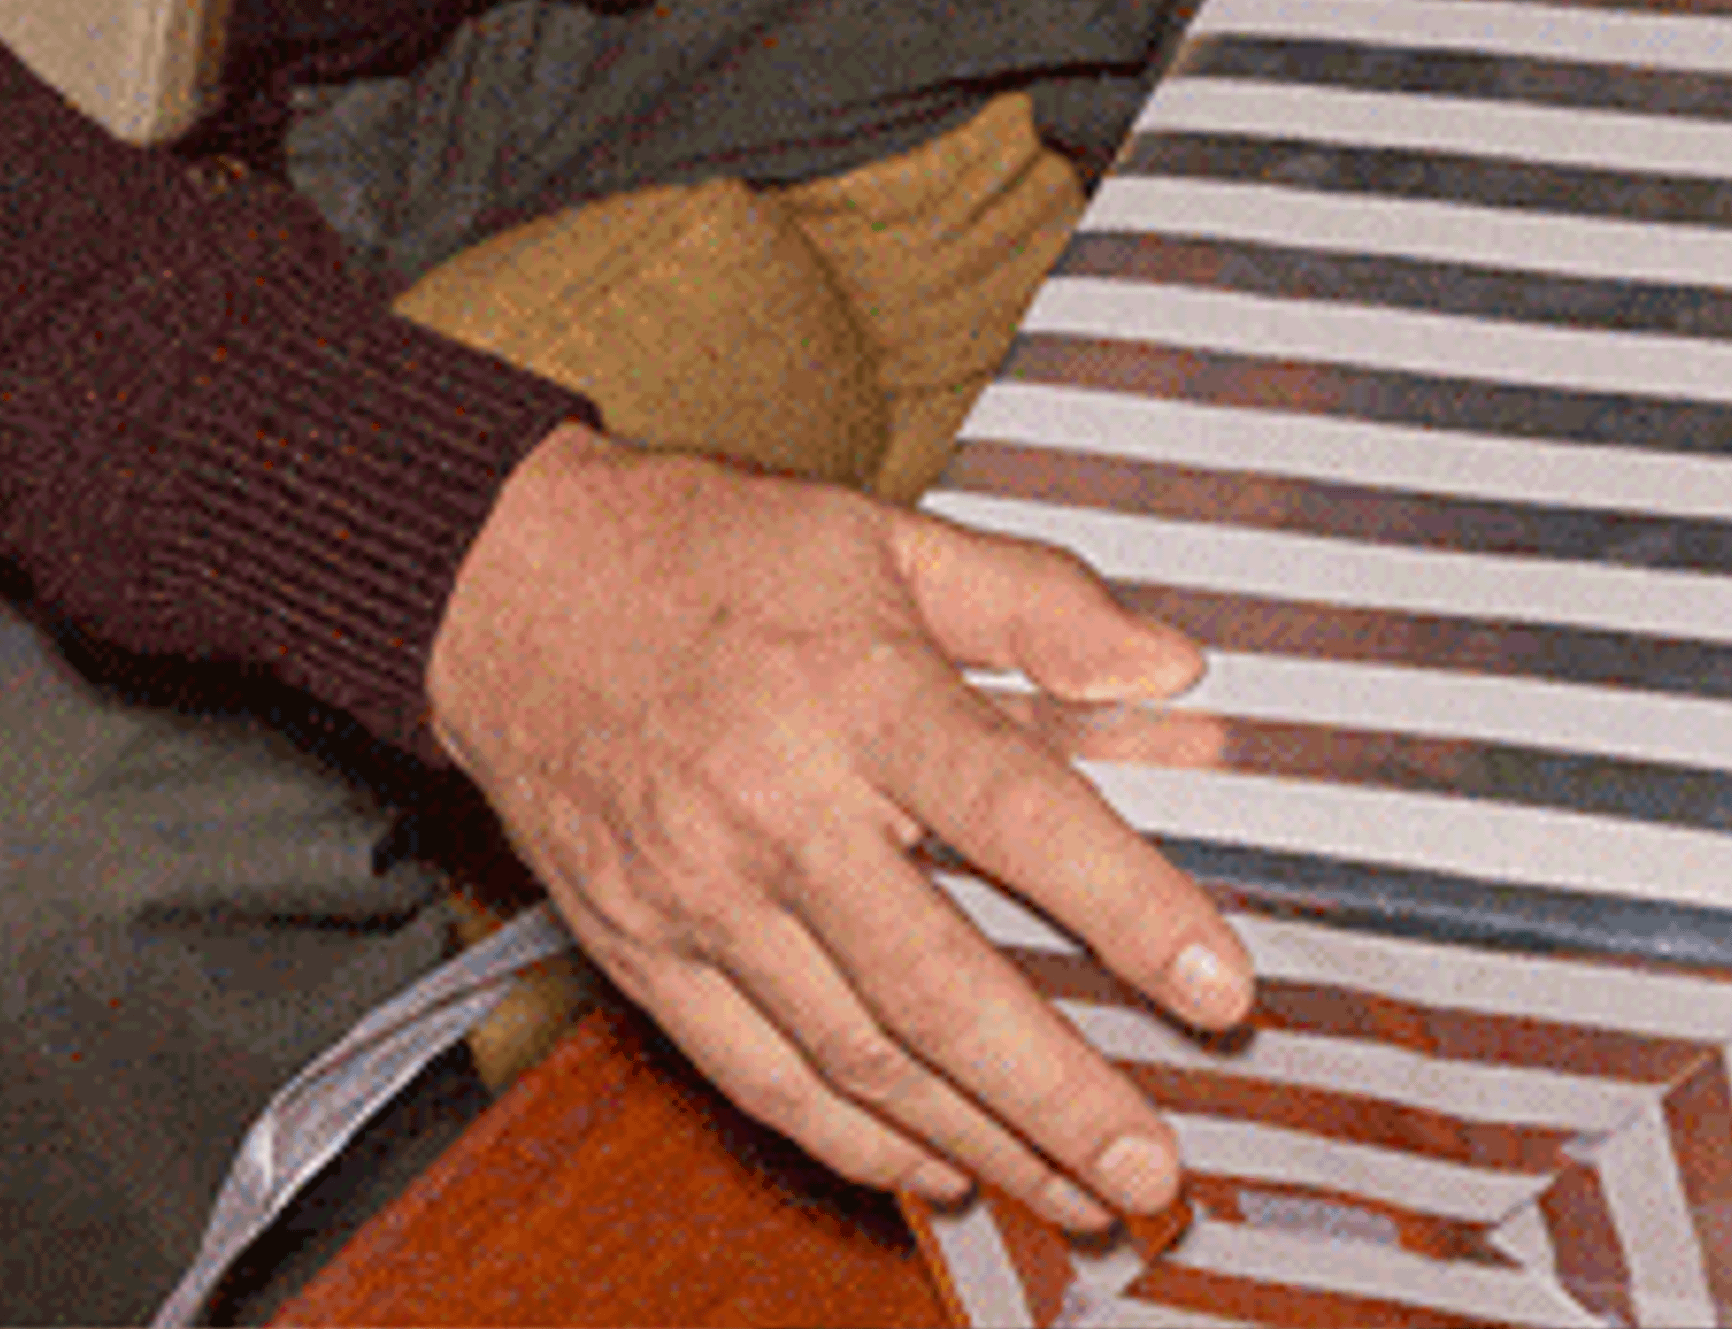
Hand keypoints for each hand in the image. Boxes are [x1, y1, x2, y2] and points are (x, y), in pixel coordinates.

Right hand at [427, 426, 1249, 1232]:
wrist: (509, 586)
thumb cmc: (717, 550)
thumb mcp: (890, 534)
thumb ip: (1040, 603)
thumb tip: (1173, 666)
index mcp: (861, 692)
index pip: (1022, 815)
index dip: (1129, 908)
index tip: (1222, 988)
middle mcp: (782, 809)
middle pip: (938, 982)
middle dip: (1058, 1094)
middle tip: (1158, 1173)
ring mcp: (703, 896)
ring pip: (856, 1055)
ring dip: (977, 1140)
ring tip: (1076, 1196)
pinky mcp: (644, 952)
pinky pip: (759, 1075)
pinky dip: (852, 1140)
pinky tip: (937, 1172)